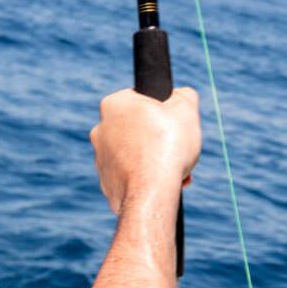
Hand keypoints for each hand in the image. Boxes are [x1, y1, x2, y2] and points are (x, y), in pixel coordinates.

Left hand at [91, 87, 200, 214]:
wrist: (151, 192)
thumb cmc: (167, 147)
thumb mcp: (186, 110)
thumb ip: (184, 95)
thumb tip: (181, 95)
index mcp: (113, 104)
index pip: (141, 99)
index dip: (162, 110)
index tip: (173, 123)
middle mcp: (100, 129)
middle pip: (137, 129)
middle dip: (158, 138)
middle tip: (177, 148)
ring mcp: (100, 157)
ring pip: (134, 154)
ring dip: (154, 159)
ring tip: (174, 170)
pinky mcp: (105, 182)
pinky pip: (129, 176)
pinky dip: (145, 179)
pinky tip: (161, 185)